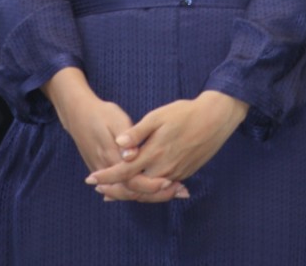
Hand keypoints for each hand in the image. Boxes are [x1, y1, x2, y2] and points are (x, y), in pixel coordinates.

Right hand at [42, 67, 177, 202]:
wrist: (78, 114)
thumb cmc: (101, 113)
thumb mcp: (115, 119)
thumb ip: (126, 137)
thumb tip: (132, 155)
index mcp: (112, 157)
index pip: (134, 180)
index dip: (152, 184)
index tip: (170, 182)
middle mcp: (107, 169)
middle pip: (133, 191)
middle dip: (156, 193)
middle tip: (179, 190)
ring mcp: (104, 171)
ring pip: (128, 191)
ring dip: (149, 193)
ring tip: (172, 190)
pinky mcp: (104, 170)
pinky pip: (122, 186)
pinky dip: (138, 190)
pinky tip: (152, 188)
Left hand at [86, 91, 247, 201]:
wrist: (215, 119)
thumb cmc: (184, 113)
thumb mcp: (158, 117)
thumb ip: (137, 132)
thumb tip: (118, 143)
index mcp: (154, 153)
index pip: (124, 171)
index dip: (107, 176)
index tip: (91, 178)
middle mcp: (163, 169)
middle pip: (134, 188)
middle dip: (114, 189)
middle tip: (98, 188)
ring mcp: (174, 174)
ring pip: (147, 191)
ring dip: (129, 192)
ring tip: (113, 192)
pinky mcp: (183, 174)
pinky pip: (161, 188)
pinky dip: (147, 190)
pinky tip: (140, 186)